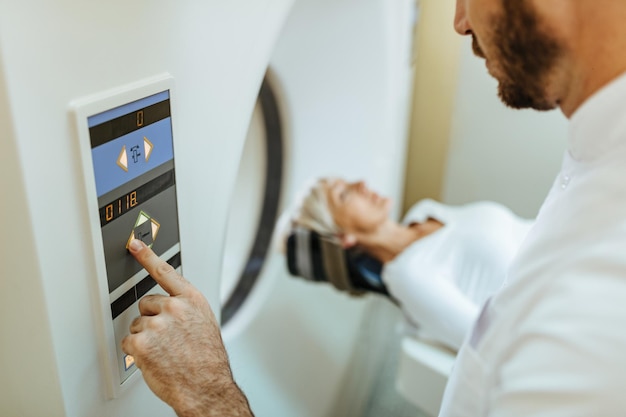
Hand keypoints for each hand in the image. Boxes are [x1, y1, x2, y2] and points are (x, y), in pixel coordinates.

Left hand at [121, 239, 252, 416]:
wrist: (206, 387)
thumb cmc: (207, 361)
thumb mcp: (204, 325)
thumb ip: (186, 310)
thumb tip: (172, 310)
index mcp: (191, 300)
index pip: (165, 272)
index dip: (147, 256)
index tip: (134, 244)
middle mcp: (174, 307)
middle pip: (147, 305)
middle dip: (153, 320)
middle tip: (168, 340)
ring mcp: (157, 324)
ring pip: (138, 326)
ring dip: (146, 339)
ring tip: (166, 353)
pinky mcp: (141, 342)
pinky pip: (129, 342)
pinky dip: (137, 353)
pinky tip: (155, 360)